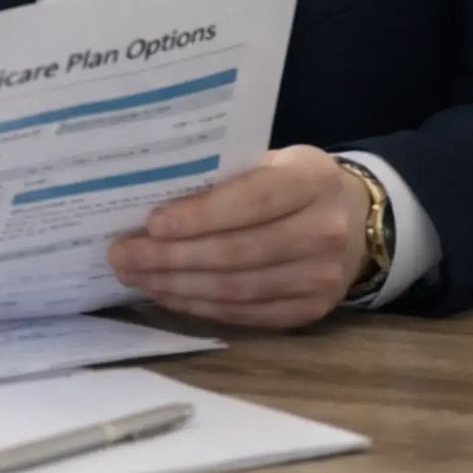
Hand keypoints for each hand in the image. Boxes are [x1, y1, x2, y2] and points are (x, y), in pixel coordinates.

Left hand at [108, 145, 369, 327]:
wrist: (351, 218)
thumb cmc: (286, 180)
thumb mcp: (266, 159)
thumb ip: (222, 174)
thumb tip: (145, 195)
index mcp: (313, 178)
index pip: (252, 200)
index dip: (200, 216)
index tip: (152, 224)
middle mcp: (325, 229)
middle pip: (237, 251)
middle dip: (171, 257)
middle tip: (122, 255)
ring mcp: (323, 276)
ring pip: (237, 288)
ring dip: (177, 286)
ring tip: (134, 276)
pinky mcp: (312, 309)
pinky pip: (246, 312)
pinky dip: (200, 306)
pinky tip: (167, 294)